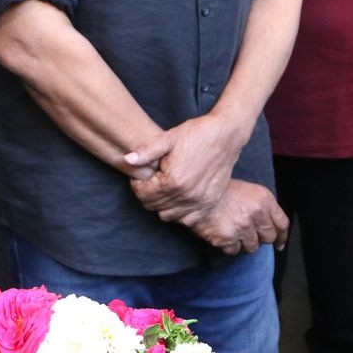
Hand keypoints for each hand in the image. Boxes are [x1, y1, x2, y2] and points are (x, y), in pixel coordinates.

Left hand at [125, 112, 244, 220]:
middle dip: (148, 195)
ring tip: (165, 188)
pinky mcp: (209, 203)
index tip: (142, 176)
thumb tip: (126, 160)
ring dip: (162, 204)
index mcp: (172, 181)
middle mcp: (186, 196)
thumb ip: (146, 152)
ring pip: (168, 215)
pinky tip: (179, 197)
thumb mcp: (168, 138)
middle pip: (153, 206)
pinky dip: (180, 212)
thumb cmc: (197, 133)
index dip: (137, 185)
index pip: (143, 194)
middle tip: (152, 181)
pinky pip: (187, 220)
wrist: (226, 135)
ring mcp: (199, 202)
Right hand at [180, 180, 288, 254]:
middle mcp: (255, 215)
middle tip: (252, 234)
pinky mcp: (227, 239)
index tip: (280, 243)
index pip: (282, 223)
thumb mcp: (249, 190)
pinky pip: (235, 251)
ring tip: (236, 233)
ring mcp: (241, 229)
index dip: (282, 236)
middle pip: (269, 238)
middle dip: (262, 238)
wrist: (197, 193)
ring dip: (246, 243)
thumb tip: (271, 225)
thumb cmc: (222, 189)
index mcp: (264, 200)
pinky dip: (231, 246)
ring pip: (252, 247)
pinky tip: (225, 236)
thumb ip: (263, 206)